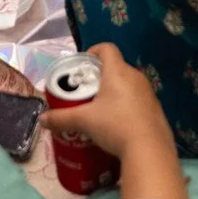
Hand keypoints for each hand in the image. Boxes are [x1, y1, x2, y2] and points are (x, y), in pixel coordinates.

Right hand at [40, 43, 181, 184]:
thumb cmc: (115, 125)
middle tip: (87, 92)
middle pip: (116, 68)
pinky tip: (118, 124)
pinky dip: (127, 106)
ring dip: (115, 92)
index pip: (107, 49)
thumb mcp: (85, 121)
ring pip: (128, 85)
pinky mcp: (156, 109)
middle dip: (101, 77)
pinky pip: (138, 101)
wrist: (149, 149)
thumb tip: (42, 119)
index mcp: (118, 72)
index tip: (82, 66)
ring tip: (101, 110)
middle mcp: (136, 77)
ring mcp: (149, 93)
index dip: (94, 51)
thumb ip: (62, 118)